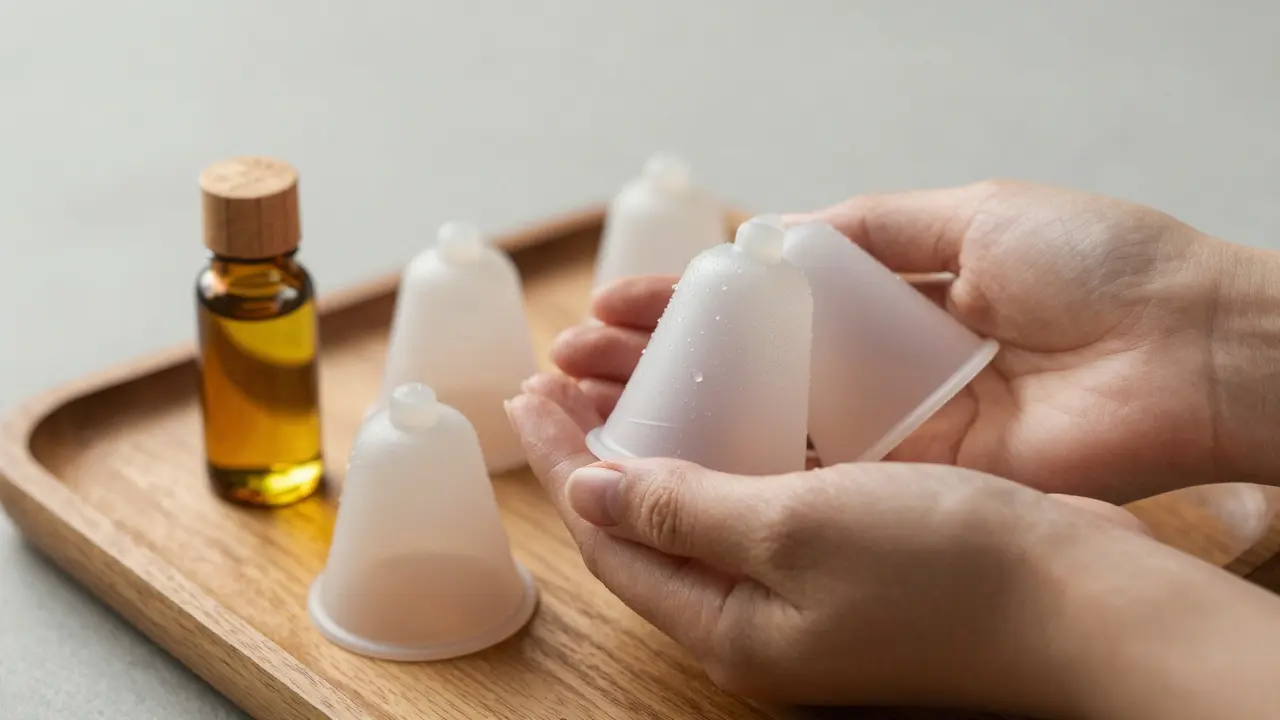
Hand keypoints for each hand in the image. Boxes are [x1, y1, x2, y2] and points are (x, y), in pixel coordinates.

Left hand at [507, 374, 1279, 716]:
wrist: (1083, 600)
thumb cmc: (942, 571)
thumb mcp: (794, 532)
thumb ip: (686, 515)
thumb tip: (588, 497)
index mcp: (729, 625)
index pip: (612, 540)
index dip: (564, 463)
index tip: (530, 393)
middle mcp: (760, 612)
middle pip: (648, 524)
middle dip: (599, 449)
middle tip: (562, 374)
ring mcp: (809, 584)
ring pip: (705, 503)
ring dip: (662, 439)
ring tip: (626, 374)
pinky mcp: (855, 551)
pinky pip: (767, 491)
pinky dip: (732, 442)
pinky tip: (731, 398)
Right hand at [554, 180, 1279, 501]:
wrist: (1187, 349)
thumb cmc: (1094, 266)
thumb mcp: (970, 214)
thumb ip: (868, 228)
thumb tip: (772, 234)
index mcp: (885, 304)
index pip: (756, 308)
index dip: (680, 307)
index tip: (609, 306)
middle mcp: (873, 374)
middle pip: (741, 375)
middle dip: (652, 369)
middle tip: (568, 368)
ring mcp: (888, 434)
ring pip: (758, 430)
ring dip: (672, 422)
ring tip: (583, 410)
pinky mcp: (913, 482)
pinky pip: (811, 480)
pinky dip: (739, 471)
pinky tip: (664, 460)